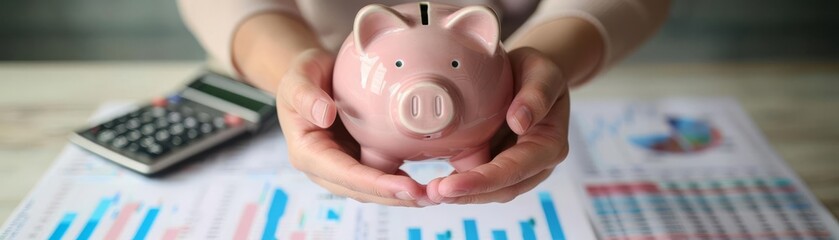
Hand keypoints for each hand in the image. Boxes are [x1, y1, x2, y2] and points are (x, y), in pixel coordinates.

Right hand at [276, 49, 433, 206]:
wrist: (315, 74)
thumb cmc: (304, 74)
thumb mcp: (298, 77)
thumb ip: (305, 95)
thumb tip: (324, 115)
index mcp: (308, 152)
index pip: (344, 174)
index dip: (375, 184)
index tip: (406, 187)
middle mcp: (326, 167)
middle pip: (361, 190)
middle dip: (394, 196)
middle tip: (428, 198)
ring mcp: (345, 165)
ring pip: (374, 190)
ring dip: (402, 196)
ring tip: (433, 196)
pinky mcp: (361, 159)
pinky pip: (383, 175)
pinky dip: (403, 182)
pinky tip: (427, 183)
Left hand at [426, 47, 570, 203]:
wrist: (529, 75)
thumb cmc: (537, 72)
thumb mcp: (543, 72)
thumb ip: (537, 94)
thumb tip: (520, 122)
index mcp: (550, 145)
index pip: (515, 170)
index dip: (484, 180)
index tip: (454, 184)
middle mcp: (535, 164)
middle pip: (502, 189)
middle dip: (468, 194)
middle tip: (434, 192)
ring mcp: (516, 168)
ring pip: (490, 192)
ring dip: (460, 195)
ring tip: (429, 193)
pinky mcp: (497, 164)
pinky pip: (479, 180)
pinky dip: (458, 186)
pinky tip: (433, 186)